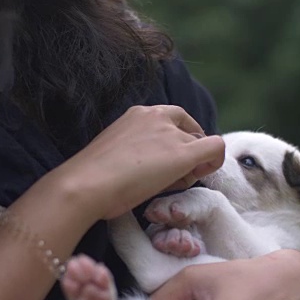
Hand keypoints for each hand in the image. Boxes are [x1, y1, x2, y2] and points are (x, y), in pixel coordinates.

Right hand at [49, 105, 224, 219]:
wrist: (84, 185)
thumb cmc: (92, 178)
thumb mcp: (116, 153)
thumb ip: (135, 150)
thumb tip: (150, 165)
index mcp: (138, 113)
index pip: (172, 119)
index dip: (177, 139)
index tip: (167, 162)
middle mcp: (157, 116)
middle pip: (189, 131)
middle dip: (187, 153)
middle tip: (170, 178)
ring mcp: (171, 134)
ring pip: (201, 143)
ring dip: (193, 165)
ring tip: (170, 185)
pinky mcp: (182, 153)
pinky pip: (215, 148)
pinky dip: (214, 162)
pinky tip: (196, 176)